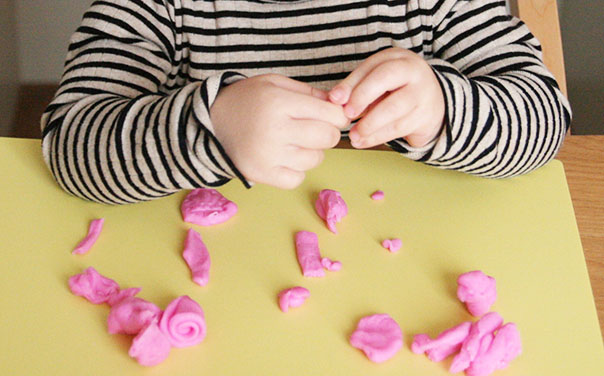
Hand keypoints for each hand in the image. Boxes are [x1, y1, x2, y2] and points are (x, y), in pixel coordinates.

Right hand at [211, 74, 349, 188]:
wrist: (211, 122)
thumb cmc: (247, 100)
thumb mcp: (275, 84)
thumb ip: (309, 92)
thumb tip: (341, 107)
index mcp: (279, 102)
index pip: (331, 115)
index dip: (337, 116)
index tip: (332, 116)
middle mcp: (275, 130)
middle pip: (328, 138)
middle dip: (327, 133)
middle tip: (314, 129)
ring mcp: (268, 155)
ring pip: (315, 159)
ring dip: (312, 151)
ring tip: (295, 142)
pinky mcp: (261, 174)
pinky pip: (297, 178)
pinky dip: (297, 170)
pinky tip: (286, 158)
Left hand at [328, 47, 444, 148]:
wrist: (434, 105)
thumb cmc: (396, 91)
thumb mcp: (378, 83)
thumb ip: (355, 87)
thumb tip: (333, 98)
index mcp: (397, 58)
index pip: (372, 66)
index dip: (352, 83)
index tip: (335, 99)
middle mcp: (413, 70)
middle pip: (386, 77)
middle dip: (362, 96)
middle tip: (347, 114)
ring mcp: (422, 93)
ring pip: (393, 107)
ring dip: (369, 123)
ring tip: (353, 135)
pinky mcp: (425, 116)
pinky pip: (399, 127)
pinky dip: (377, 137)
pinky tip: (363, 141)